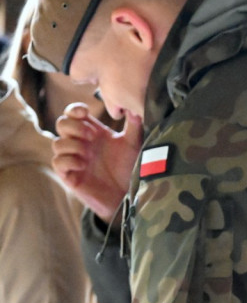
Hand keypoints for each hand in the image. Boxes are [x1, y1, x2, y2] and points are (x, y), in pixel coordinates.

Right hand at [52, 103, 142, 221]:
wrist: (129, 195)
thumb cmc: (129, 168)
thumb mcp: (133, 145)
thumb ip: (134, 126)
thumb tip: (134, 107)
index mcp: (92, 132)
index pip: (72, 114)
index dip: (74, 109)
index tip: (85, 111)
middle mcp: (80, 143)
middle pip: (61, 124)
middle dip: (73, 126)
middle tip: (91, 135)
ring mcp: (73, 159)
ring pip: (57, 143)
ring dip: (72, 145)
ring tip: (89, 154)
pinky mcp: (70, 176)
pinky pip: (57, 162)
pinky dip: (68, 160)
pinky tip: (83, 164)